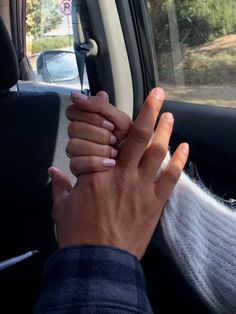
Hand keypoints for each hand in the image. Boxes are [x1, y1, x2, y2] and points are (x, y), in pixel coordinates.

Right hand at [50, 88, 188, 258]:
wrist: (99, 262)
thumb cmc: (79, 235)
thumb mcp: (62, 208)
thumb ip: (60, 186)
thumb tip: (53, 173)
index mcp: (96, 174)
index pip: (104, 140)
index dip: (107, 118)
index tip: (110, 106)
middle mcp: (122, 175)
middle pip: (139, 137)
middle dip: (149, 112)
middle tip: (157, 95)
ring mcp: (141, 188)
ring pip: (157, 152)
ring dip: (165, 131)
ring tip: (170, 116)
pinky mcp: (155, 203)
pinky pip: (171, 177)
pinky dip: (180, 160)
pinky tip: (185, 147)